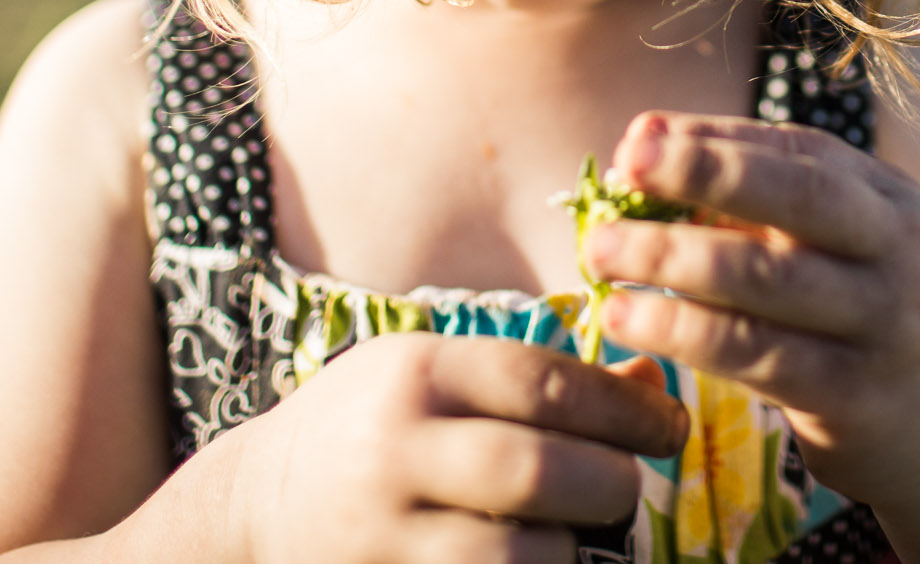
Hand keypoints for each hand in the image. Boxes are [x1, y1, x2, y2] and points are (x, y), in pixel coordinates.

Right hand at [227, 332, 687, 563]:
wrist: (252, 509)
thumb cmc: (369, 427)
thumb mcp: (434, 375)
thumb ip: (537, 379)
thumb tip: (652, 389)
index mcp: (416, 374)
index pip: (544, 382)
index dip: (625, 409)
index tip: (667, 426)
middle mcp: (394, 451)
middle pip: (540, 471)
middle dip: (611, 482)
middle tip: (627, 485)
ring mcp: (383, 535)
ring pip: (522, 554)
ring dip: (569, 548)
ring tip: (570, 531)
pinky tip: (533, 560)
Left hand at [581, 112, 919, 508]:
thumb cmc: (857, 316)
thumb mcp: (829, 248)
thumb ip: (749, 198)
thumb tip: (641, 140)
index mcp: (892, 200)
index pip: (800, 151)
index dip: (715, 140)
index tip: (637, 139)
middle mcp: (901, 252)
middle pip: (798, 197)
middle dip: (703, 175)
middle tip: (622, 171)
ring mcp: (885, 326)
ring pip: (765, 278)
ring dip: (670, 259)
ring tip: (598, 253)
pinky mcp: (855, 398)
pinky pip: (754, 354)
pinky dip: (680, 330)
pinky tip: (625, 319)